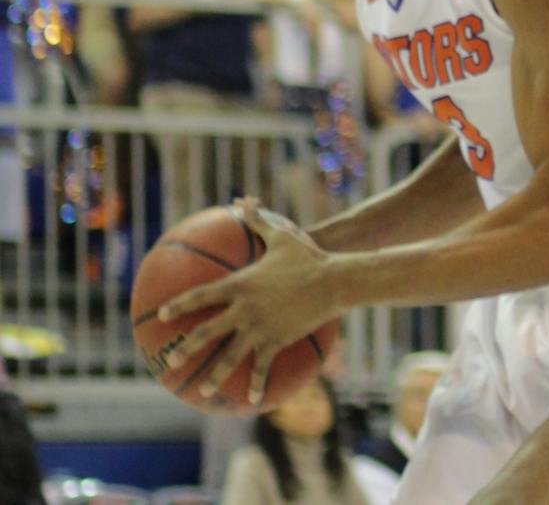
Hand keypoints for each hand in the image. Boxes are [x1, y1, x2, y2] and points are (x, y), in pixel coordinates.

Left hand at [157, 199, 338, 404]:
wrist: (334, 280)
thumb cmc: (308, 256)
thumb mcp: (282, 236)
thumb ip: (257, 220)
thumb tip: (242, 200)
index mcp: (240, 285)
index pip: (201, 296)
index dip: (180, 305)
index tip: (164, 315)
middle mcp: (244, 309)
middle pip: (207, 332)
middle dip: (186, 348)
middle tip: (169, 360)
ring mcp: (259, 327)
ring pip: (230, 356)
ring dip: (215, 374)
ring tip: (203, 390)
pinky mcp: (277, 341)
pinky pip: (263, 366)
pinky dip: (258, 382)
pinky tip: (253, 400)